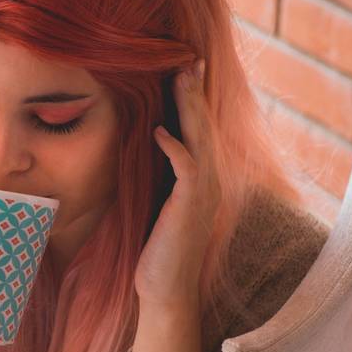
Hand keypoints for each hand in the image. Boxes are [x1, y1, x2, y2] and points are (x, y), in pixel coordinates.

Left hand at [134, 59, 221, 312]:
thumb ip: (156, 177)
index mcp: (201, 179)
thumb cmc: (155, 250)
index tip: (184, 68)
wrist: (165, 292)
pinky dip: (174, 147)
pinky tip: (160, 130)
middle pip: (204, 126)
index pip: (199, 131)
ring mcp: (203, 194)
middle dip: (195, 92)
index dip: (193, 100)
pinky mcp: (190, 207)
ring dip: (189, 107)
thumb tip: (143, 147)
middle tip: (189, 58)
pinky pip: (187, 169)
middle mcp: (209, 182)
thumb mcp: (155, 205)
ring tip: (181, 76)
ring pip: (199, 139)